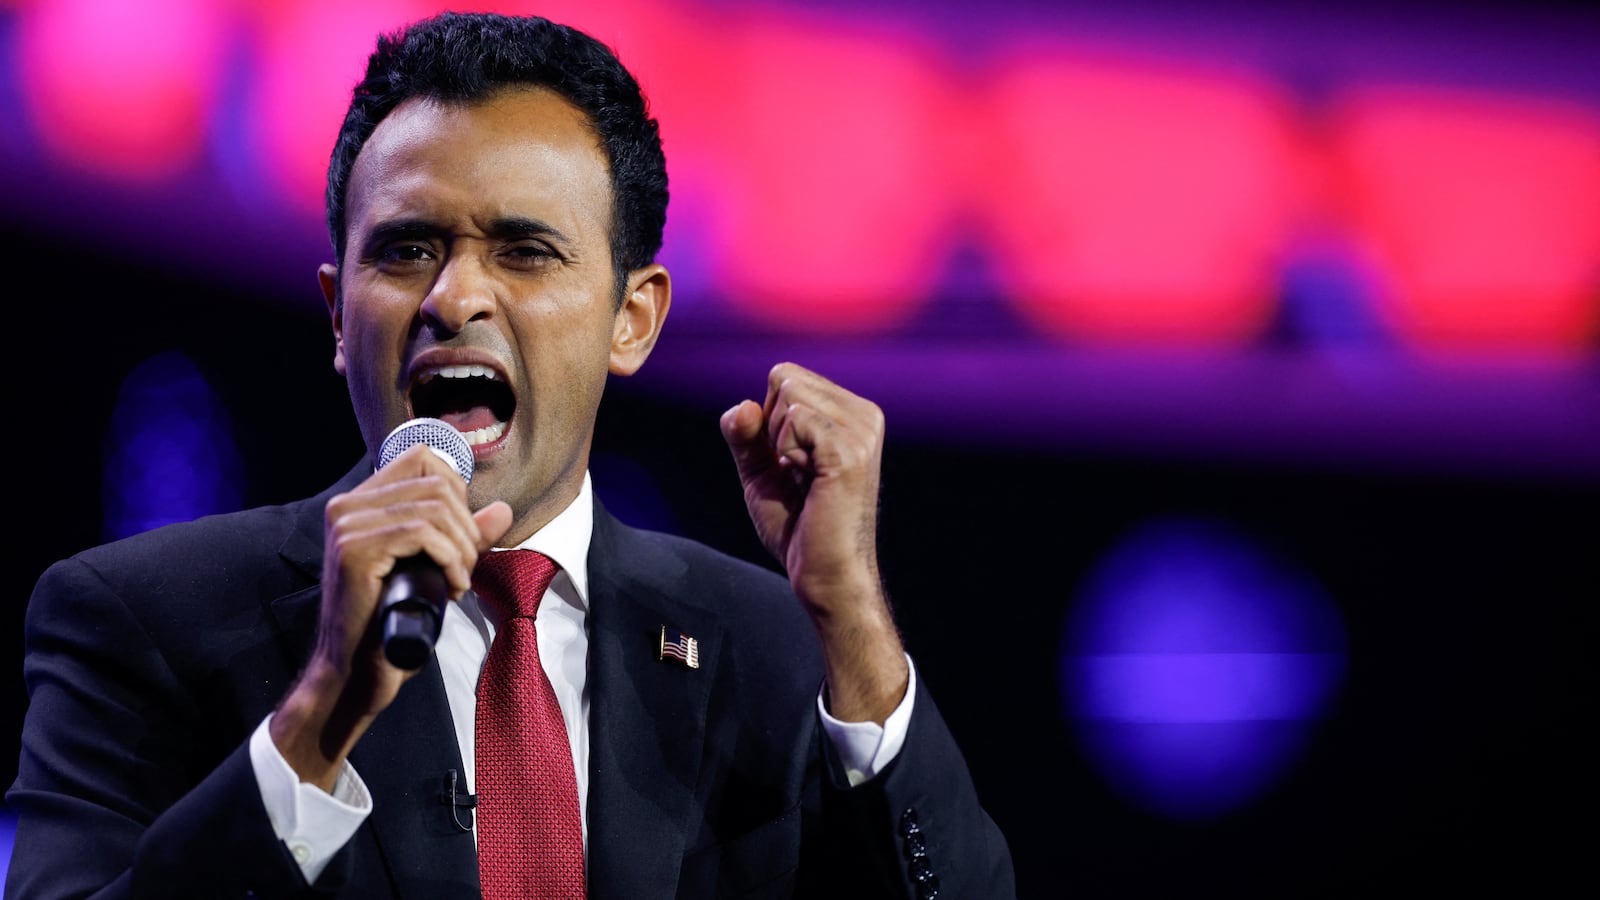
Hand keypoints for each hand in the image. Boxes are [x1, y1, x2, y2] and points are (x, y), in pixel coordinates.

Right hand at [271, 443, 511, 788]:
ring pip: (435, 506)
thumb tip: (503, 510)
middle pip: (436, 482)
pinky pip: (422, 532)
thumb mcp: (434, 569)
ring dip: (462, 546)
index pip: (423, 458)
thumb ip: (465, 537)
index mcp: (360, 503)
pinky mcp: (353, 550)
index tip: (462, 536)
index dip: (458, 491)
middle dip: (467, 526)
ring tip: (459, 581)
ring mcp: (346, 526)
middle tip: (466, 568)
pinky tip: (452, 588)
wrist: (355, 672)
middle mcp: (346, 506)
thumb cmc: (392, 622)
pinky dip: (451, 559)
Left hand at [720, 363, 906, 722]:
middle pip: (784, 377)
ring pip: (787, 394)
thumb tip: (743, 406)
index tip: (792, 463)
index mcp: (853, 413)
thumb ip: (746, 434)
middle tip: (796, 474)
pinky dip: (784, 452)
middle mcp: (864, 415)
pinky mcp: (849, 450)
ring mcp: (861, 430)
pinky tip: (807, 482)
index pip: (786, 375)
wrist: (827, 576)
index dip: (769, 419)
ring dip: (777, 442)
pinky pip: (793, 420)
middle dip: (771, 427)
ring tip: (804, 479)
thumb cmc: (800, 529)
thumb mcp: (762, 471)